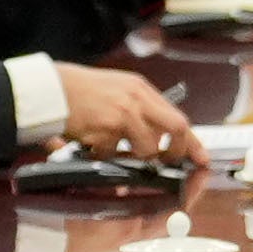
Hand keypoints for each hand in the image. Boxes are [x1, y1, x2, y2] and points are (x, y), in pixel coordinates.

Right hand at [54, 68, 198, 164]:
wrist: (52, 88)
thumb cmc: (80, 91)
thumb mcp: (117, 90)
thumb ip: (139, 109)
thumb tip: (157, 136)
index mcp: (141, 89)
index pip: (178, 117)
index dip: (191, 141)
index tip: (200, 158)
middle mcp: (137, 99)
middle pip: (176, 128)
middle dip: (176, 151)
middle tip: (167, 163)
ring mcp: (123, 113)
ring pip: (146, 148)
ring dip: (132, 157)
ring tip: (114, 151)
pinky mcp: (106, 128)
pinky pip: (113, 154)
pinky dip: (103, 156)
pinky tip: (92, 145)